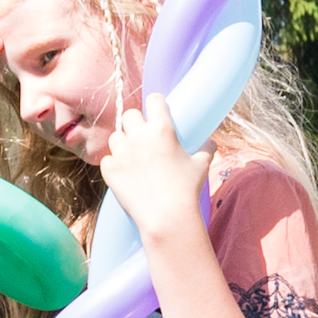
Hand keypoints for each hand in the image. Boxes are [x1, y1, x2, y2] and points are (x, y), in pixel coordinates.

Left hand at [106, 104, 211, 232]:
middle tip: (142, 135)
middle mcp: (139, 137)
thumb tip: (211, 143)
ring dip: (122, 142)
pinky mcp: (110, 170)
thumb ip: (206, 149)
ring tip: (132, 155)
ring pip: (115, 136)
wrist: (165, 216)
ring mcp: (122, 153)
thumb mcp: (201, 165)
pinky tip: (123, 172)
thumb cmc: (186, 190)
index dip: (155, 103)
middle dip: (135, 123)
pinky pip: (107, 159)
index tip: (155, 110)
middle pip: (129, 115)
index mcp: (162, 130)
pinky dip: (113, 164)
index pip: (153, 100)